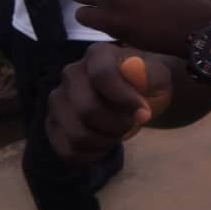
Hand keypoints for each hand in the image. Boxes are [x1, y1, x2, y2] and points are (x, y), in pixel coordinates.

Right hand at [46, 44, 172, 163]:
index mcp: (98, 54)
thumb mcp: (158, 76)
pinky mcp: (53, 124)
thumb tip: (135, 77)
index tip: (144, 114)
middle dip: (117, 125)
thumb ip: (150, 75)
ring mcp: (58, 100)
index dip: (124, 99)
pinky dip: (91, 155)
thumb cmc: (146, 84)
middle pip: (87, 110)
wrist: (134, 98)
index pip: (102, 75)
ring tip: (119, 133)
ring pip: (76, 134)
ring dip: (105, 141)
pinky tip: (105, 145)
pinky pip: (67, 151)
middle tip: (131, 124)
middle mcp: (71, 73)